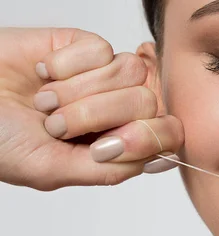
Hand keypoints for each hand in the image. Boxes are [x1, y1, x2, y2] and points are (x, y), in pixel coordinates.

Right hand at [0, 27, 182, 190]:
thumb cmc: (0, 139)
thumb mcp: (51, 169)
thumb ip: (106, 170)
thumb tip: (150, 157)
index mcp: (118, 143)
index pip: (168, 136)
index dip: (148, 138)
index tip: (105, 145)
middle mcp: (117, 110)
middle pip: (147, 103)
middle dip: (95, 115)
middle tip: (55, 125)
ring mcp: (103, 78)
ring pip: (129, 73)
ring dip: (79, 91)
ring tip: (46, 102)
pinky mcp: (84, 48)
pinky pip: (101, 49)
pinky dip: (66, 65)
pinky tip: (43, 74)